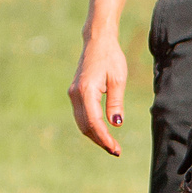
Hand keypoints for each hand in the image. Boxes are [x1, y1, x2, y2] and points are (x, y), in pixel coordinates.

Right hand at [70, 33, 130, 155]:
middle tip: (116, 151)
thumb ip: (116, 102)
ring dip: (95, 135)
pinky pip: (81, 115)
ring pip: (82, 123)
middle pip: (85, 126)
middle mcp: (76, 94)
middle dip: (100, 140)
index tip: (115, 149)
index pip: (94, 122)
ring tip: (111, 145)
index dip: (104, 138)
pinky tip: (103, 132)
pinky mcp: (75, 93)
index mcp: (86, 91)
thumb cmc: (111, 57)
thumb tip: (116, 124)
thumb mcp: (118, 80)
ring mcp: (73, 94)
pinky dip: (91, 126)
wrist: (97, 41)